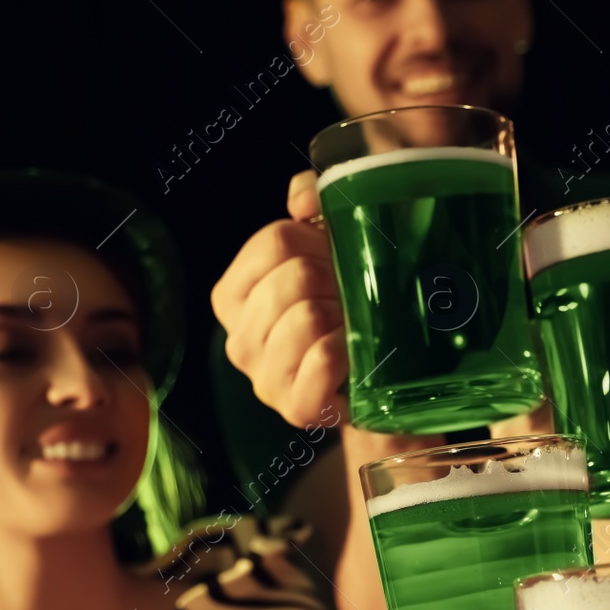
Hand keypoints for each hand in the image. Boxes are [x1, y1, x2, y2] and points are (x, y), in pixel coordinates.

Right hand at [212, 170, 346, 427]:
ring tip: (352, 327)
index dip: (317, 244)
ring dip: (344, 316)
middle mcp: (238, 338)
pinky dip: (346, 351)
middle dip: (333, 282)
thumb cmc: (346, 307)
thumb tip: (301, 201)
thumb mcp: (327, 244)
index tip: (332, 262)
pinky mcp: (296, 408)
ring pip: (307, 317)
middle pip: (293, 278)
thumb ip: (312, 201)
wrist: (377, 379)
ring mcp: (263, 378)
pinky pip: (323, 359)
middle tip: (349, 300)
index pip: (274, 242)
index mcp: (232, 296)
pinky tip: (353, 355)